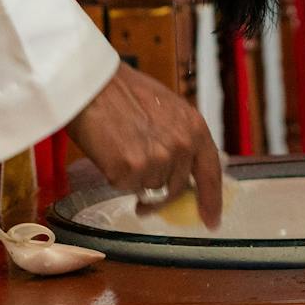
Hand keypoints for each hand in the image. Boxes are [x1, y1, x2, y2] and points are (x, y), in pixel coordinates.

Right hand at [65, 64, 223, 227]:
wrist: (92, 84)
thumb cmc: (125, 91)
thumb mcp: (168, 109)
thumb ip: (181, 138)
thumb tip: (184, 172)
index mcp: (195, 128)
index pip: (211, 173)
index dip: (212, 201)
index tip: (211, 221)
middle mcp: (181, 146)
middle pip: (176, 188)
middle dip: (161, 192)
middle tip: (143, 192)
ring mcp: (157, 159)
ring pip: (151, 188)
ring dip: (137, 178)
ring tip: (122, 149)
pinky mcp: (131, 170)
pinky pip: (127, 187)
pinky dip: (117, 176)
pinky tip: (110, 153)